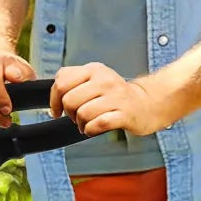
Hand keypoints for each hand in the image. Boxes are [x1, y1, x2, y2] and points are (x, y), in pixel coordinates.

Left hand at [52, 61, 179, 137]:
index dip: (54, 100)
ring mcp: (116, 96)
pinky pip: (97, 124)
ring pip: (82, 113)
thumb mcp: (94, 80)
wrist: (147, 103)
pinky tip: (95, 128)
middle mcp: (105, 80)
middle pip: (69, 100)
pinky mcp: (125, 114)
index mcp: (94, 70)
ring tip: (88, 123)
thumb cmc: (115, 95)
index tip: (57, 110)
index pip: (61, 82)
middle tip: (78, 117)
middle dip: (69, 114)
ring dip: (81, 124)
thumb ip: (72, 82)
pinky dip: (91, 130)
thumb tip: (53, 98)